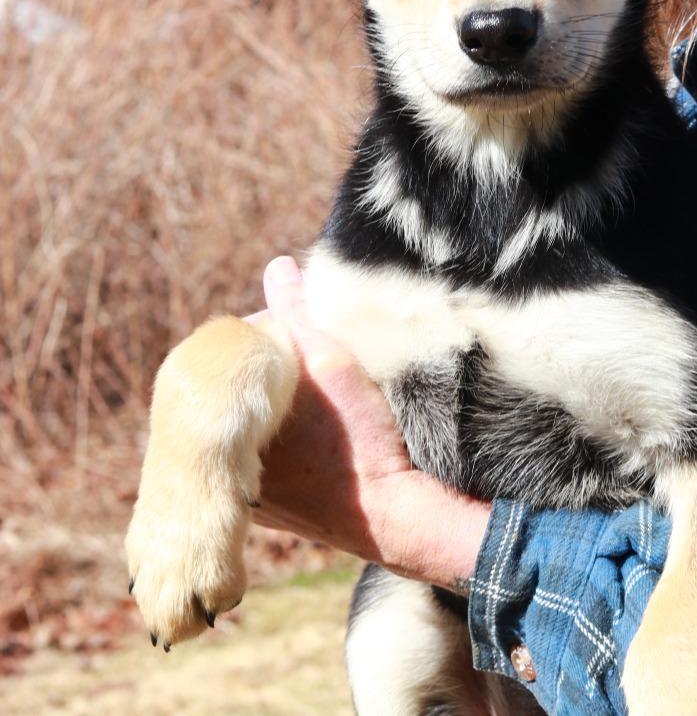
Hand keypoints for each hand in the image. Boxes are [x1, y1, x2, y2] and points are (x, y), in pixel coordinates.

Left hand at [247, 255, 490, 589]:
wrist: (390, 515)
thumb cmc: (360, 437)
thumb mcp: (332, 363)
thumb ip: (297, 313)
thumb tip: (278, 267)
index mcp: (223, 417)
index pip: (238, 348)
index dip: (276, 327)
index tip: (310, 324)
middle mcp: (219, 456)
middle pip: (244, 384)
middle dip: (276, 361)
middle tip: (318, 352)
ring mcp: (240, 486)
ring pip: (253, 418)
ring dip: (280, 396)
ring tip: (321, 389)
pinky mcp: (263, 508)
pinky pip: (261, 453)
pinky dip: (283, 433)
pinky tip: (315, 428)